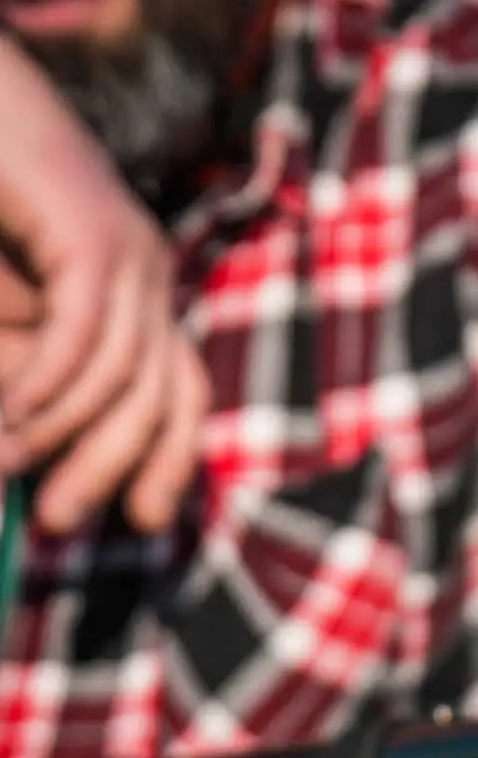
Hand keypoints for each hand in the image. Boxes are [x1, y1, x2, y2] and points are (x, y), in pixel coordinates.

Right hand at [0, 38, 208, 535]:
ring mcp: (131, 253)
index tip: (143, 521)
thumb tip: (30, 442)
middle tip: (57, 519)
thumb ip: (32, 356)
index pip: (180, 390)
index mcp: (145, 289)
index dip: (169, 457)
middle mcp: (153, 274)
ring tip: (10, 471)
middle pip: (159, 395)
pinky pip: (83, 336)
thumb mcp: (23, 294)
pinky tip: (11, 423)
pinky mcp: (94, 237)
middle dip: (114, 465)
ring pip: (121, 374)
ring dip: (64, 434)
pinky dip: (47, 387)